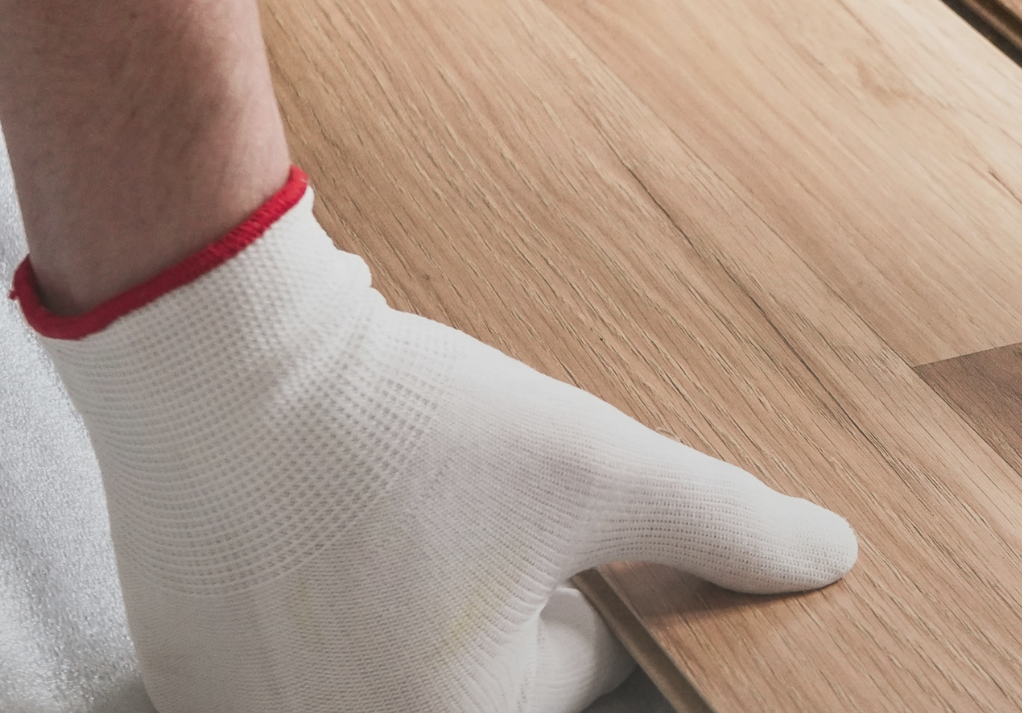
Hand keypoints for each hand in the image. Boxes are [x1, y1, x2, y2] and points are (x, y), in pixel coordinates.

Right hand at [18, 170, 857, 711]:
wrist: (208, 347)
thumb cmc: (397, 419)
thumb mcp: (595, 466)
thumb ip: (723, 524)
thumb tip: (828, 555)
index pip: (587, 672)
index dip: (588, 576)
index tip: (547, 511)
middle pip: (486, 670)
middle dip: (501, 586)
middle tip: (454, 498)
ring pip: (394, 649)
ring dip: (413, 585)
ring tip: (386, 500)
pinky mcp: (193, 673)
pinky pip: (298, 642)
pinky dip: (322, 585)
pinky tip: (316, 516)